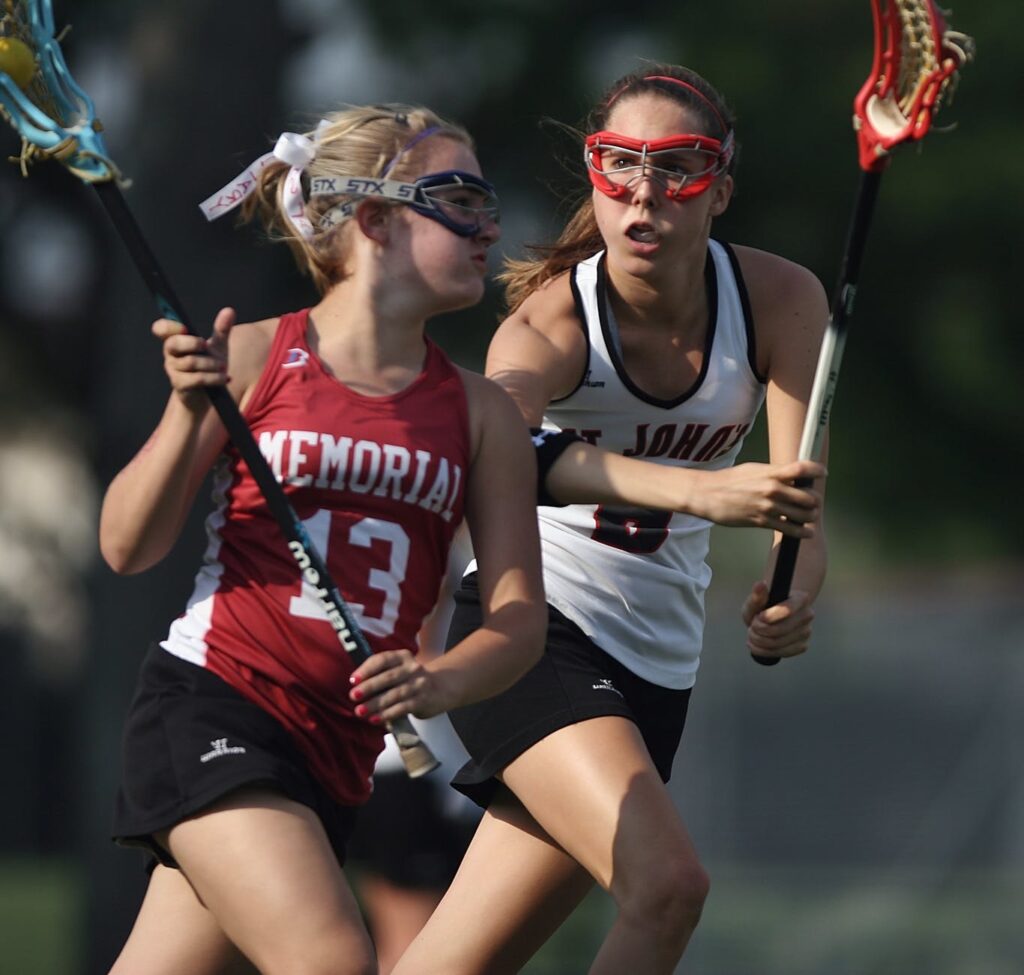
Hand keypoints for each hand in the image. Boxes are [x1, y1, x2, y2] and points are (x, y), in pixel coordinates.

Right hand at [153, 306, 234, 411]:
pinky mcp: (180, 385)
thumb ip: (221, 329)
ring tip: (224, 367)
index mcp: (176, 340)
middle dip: (192, 343)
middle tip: (207, 345)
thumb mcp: (218, 347)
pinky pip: (197, 378)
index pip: (161, 329)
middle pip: (174, 343)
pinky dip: (214, 378)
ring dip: (212, 364)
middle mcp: (171, 354)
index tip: (185, 327)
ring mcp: (173, 370)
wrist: (208, 396)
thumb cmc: (210, 367)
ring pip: (191, 362)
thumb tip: (229, 310)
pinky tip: (225, 378)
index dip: (168, 326)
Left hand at [348, 649, 453, 723]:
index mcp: (402, 657)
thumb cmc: (411, 678)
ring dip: (375, 704)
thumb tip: (356, 686)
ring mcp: (419, 684)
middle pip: (388, 677)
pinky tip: (375, 719)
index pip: (383, 660)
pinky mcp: (423, 700)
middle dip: (369, 687)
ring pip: (394, 694)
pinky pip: (403, 708)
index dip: (367, 669)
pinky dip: (387, 714)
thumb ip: (380, 673)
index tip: (353, 680)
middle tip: (353, 696)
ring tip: (360, 711)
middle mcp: (412, 668)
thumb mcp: (399, 669)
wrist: (442, 686)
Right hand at [687, 460, 824, 535]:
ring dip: (810, 516)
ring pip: (804, 515)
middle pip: (809, 496)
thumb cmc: (729, 480)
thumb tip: (793, 475)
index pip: (803, 469)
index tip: (823, 473)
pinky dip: (802, 532)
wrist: (708, 494)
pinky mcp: (762, 522)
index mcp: (771, 473)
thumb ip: (774, 473)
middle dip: (815, 500)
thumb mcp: (753, 469)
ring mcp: (768, 507)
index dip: (818, 471)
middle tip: (813, 501)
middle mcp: (773, 489)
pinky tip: (806, 532)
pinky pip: (790, 529)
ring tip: (809, 516)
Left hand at [741, 580, 814, 661]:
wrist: (773, 618)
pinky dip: (763, 651)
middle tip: (752, 626)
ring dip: (758, 641)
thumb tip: (760, 584)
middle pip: (779, 630)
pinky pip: (781, 653)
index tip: (758, 616)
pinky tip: (756, 644)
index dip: (768, 616)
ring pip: (778, 643)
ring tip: (752, 634)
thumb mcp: (756, 601)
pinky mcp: (803, 646)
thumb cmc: (764, 607)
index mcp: (801, 598)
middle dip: (758, 630)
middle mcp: (808, 614)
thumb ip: (757, 596)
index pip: (787, 610)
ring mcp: (807, 631)